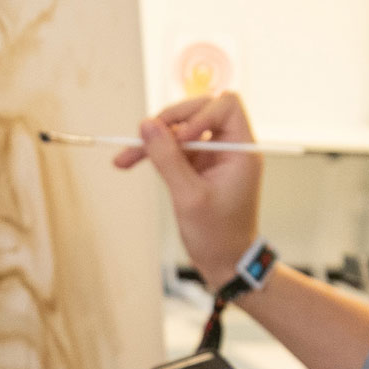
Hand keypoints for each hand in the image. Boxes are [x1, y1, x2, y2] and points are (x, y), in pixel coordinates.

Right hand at [113, 92, 261, 285]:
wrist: (225, 263)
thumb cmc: (217, 235)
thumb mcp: (189, 196)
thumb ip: (168, 158)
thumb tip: (147, 124)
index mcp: (241, 150)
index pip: (227, 106)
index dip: (200, 114)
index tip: (182, 138)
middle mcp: (230, 147)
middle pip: (200, 110)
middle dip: (170, 121)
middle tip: (145, 137)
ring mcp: (213, 156)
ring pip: (182, 128)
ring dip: (155, 139)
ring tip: (126, 157)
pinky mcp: (198, 166)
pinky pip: (175, 148)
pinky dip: (154, 153)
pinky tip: (129, 161)